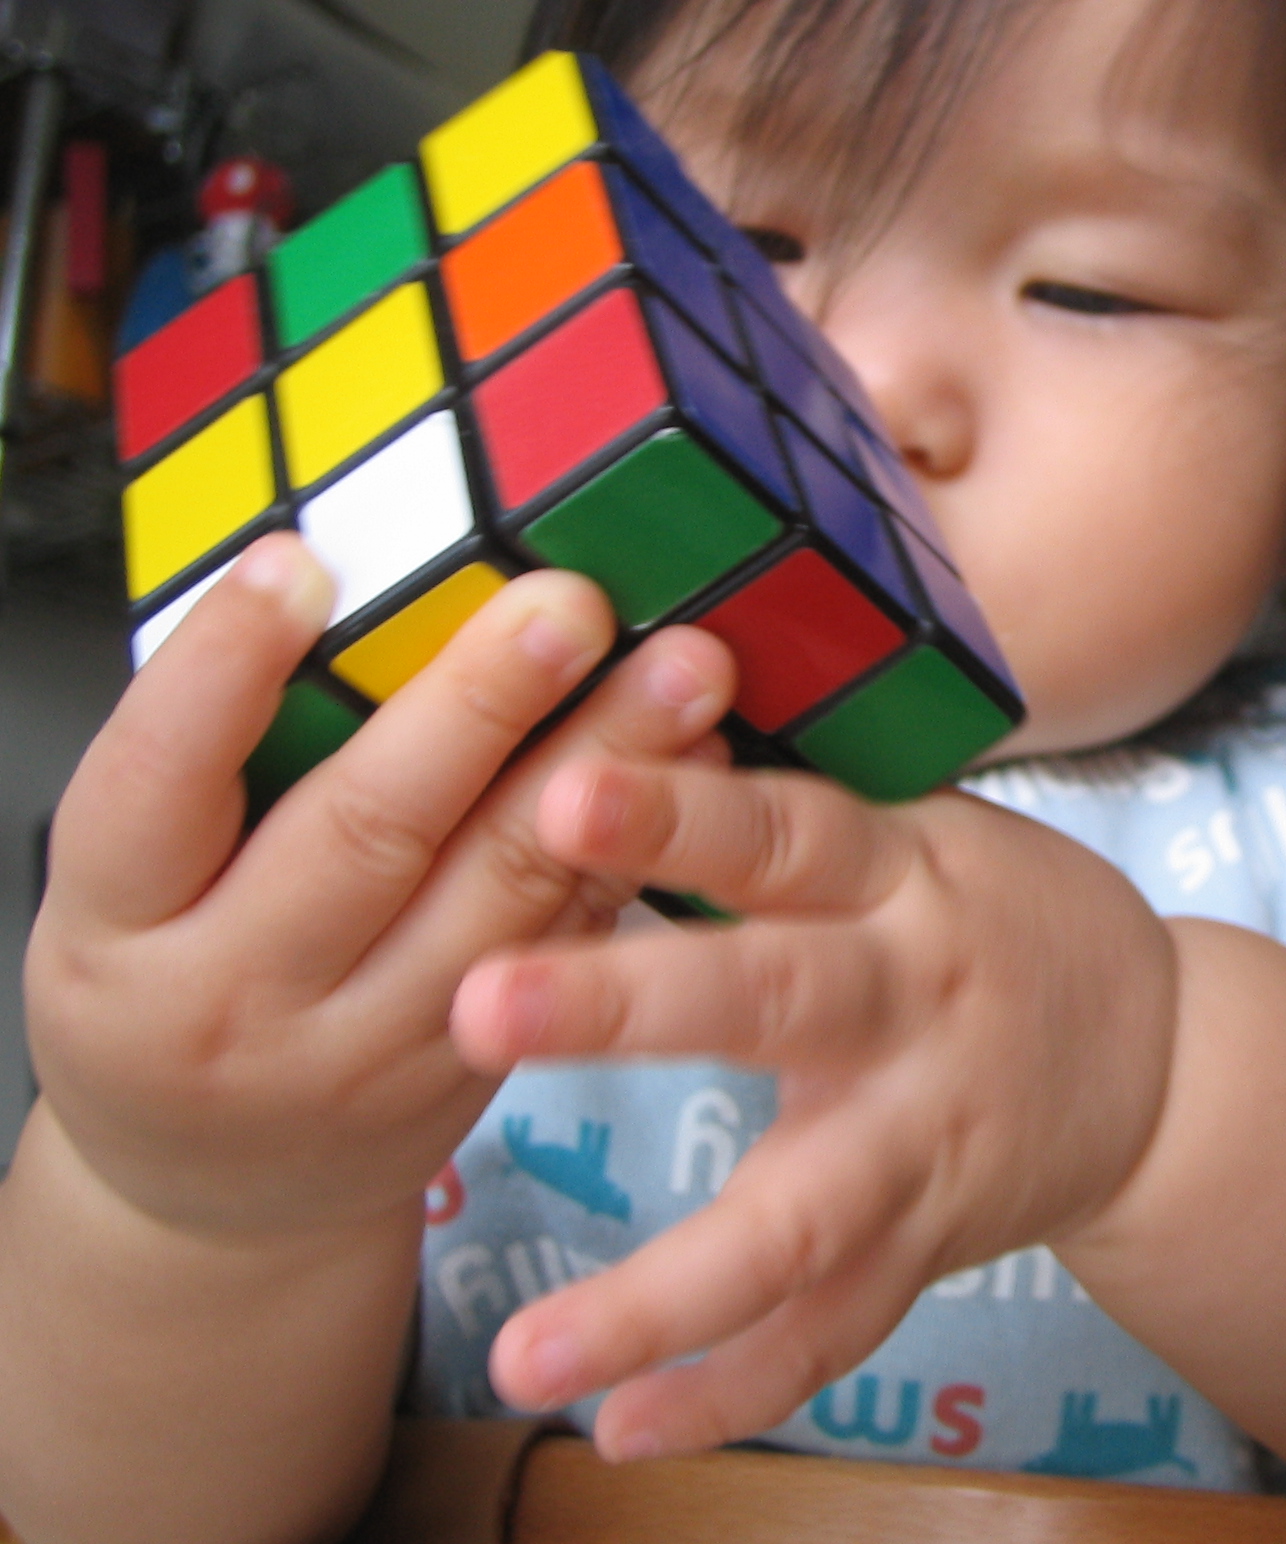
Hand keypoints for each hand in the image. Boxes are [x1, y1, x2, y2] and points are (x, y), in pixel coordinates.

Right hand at [25, 534, 735, 1245]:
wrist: (213, 1194)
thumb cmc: (167, 985)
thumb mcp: (130, 889)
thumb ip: (215, 765)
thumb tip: (347, 584)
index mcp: (116, 925)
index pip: (154, 781)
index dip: (223, 669)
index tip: (303, 564)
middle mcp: (234, 997)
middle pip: (366, 833)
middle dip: (480, 707)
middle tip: (567, 603)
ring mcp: (362, 1052)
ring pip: (498, 894)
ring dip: (602, 767)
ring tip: (681, 668)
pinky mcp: (470, 1072)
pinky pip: (563, 942)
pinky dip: (633, 847)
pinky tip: (697, 766)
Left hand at [449, 757, 1182, 1458]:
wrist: (1160, 1057)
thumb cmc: (995, 919)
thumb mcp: (923, 833)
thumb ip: (784, 818)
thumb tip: (601, 729)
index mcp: (905, 875)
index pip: (788, 829)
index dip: (682, 810)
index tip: (560, 788)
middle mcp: (915, 1001)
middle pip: (775, 998)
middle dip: (629, 1002)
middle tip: (479, 999)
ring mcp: (925, 1138)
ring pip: (798, 1220)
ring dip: (661, 1293)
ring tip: (525, 1357)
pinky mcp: (931, 1242)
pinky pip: (833, 1331)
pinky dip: (733, 1389)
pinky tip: (622, 1432)